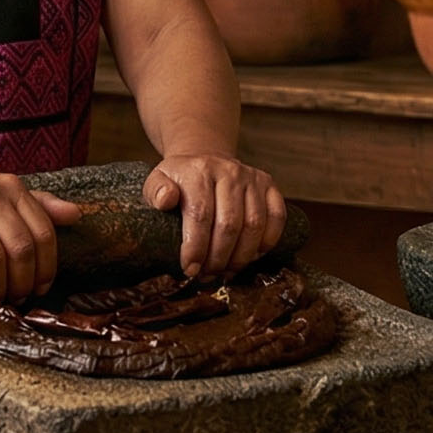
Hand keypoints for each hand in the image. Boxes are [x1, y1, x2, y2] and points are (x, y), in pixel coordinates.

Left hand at [144, 153, 285, 278]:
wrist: (204, 158)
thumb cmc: (180, 179)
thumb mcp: (158, 181)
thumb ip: (156, 191)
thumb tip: (165, 200)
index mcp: (198, 171)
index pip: (200, 214)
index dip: (196, 248)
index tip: (190, 269)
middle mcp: (229, 171)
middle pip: (229, 224)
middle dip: (218, 258)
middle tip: (207, 274)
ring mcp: (252, 177)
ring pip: (254, 225)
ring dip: (241, 256)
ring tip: (226, 270)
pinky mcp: (269, 185)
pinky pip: (277, 217)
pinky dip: (267, 242)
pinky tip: (252, 255)